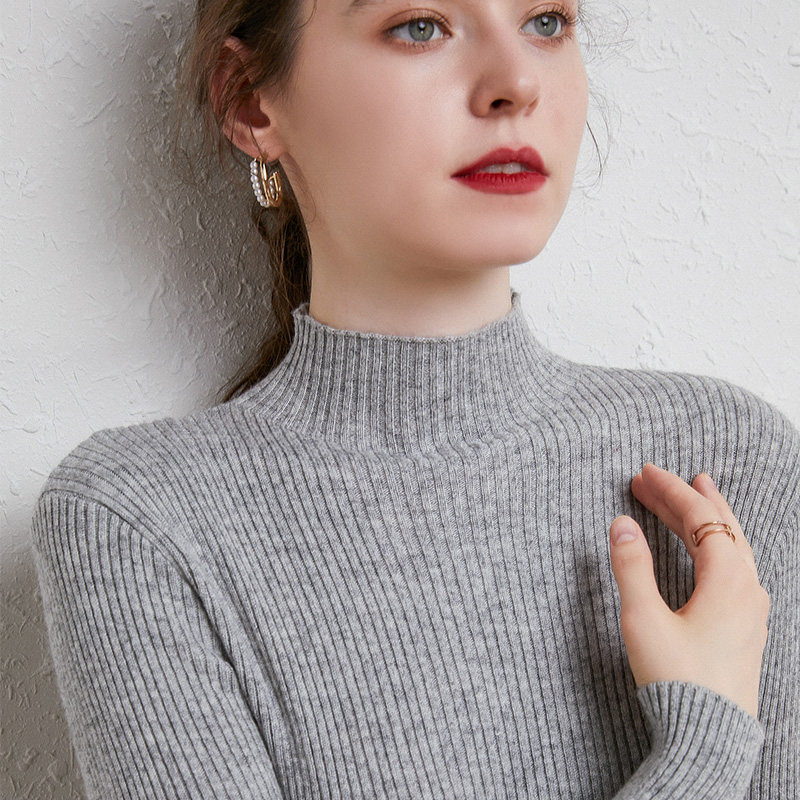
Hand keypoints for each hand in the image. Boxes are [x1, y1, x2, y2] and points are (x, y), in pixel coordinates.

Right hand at [608, 463, 769, 717]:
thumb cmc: (677, 681)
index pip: (701, 519)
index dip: (671, 491)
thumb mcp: (644, 619)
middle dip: (686, 498)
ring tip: (696, 493)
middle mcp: (748, 590)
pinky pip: (736, 567)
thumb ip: (632, 567)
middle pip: (720, 526)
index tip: (645, 473)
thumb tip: (621, 524)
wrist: (707, 739)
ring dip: (707, 518)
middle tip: (654, 479)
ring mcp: (752, 609)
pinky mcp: (746, 627)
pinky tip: (709, 548)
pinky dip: (717, 544)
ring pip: (733, 546)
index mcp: (728, 582)